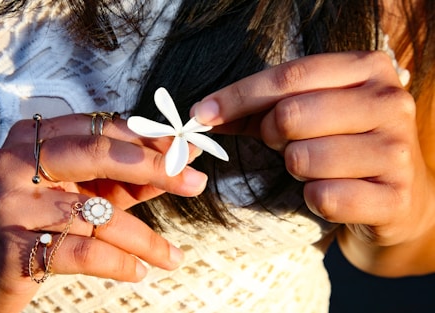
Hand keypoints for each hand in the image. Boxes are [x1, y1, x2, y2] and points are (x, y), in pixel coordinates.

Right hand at [0, 114, 206, 311]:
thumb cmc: (37, 219)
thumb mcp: (82, 191)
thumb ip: (127, 177)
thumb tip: (182, 161)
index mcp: (34, 137)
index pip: (102, 129)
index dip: (150, 141)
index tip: (186, 152)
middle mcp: (18, 161)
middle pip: (99, 154)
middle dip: (154, 168)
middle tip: (195, 182)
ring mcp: (12, 202)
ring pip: (96, 212)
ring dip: (146, 238)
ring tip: (172, 256)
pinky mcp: (13, 246)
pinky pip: (83, 251)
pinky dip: (119, 262)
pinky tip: (139, 270)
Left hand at [191, 51, 434, 275]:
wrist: (399, 195)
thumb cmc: (344, 143)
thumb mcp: (310, 111)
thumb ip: (261, 106)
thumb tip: (205, 112)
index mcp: (369, 69)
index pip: (288, 76)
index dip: (238, 96)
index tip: (204, 112)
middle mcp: (390, 102)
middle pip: (290, 116)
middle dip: (272, 135)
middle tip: (285, 143)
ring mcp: (398, 150)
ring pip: (302, 159)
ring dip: (296, 168)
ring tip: (318, 167)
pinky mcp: (395, 197)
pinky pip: (322, 197)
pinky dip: (314, 198)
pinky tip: (333, 191)